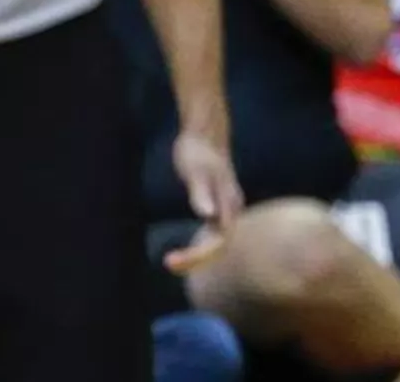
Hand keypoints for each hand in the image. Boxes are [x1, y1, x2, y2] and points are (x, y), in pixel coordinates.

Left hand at [164, 129, 243, 274]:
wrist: (205, 135)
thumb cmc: (198, 151)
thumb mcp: (195, 172)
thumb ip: (201, 193)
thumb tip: (208, 214)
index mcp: (229, 204)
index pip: (218, 242)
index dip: (197, 256)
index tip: (172, 260)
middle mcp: (232, 210)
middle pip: (219, 247)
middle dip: (195, 260)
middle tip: (168, 264)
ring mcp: (226, 210)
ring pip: (216, 243)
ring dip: (197, 257)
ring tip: (172, 262)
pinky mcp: (218, 209)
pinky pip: (212, 236)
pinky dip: (198, 248)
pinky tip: (183, 252)